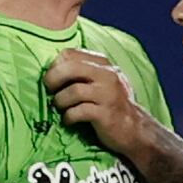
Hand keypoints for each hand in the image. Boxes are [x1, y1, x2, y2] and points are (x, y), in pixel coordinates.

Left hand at [42, 47, 172, 170]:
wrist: (133, 127)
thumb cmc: (110, 103)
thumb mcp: (100, 80)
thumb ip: (82, 70)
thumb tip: (51, 68)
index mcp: (102, 63)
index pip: (69, 54)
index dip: (54, 66)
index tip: (53, 79)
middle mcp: (107, 75)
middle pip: (70, 67)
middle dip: (52, 79)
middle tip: (50, 91)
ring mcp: (107, 94)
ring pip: (73, 91)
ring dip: (60, 101)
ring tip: (61, 108)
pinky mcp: (105, 114)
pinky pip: (78, 112)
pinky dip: (68, 117)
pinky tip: (69, 120)